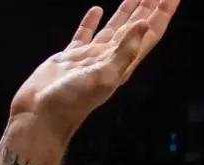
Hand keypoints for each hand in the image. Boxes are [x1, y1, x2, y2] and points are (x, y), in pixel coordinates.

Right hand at [7, 0, 180, 140]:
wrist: (41, 115)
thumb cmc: (72, 101)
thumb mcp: (105, 76)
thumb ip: (125, 51)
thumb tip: (144, 25)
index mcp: (123, 63)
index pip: (149, 33)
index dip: (162, 14)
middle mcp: (110, 58)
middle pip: (136, 27)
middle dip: (150, 7)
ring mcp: (91, 57)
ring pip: (114, 28)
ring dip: (127, 11)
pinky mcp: (70, 57)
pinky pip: (85, 34)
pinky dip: (92, 21)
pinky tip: (97, 10)